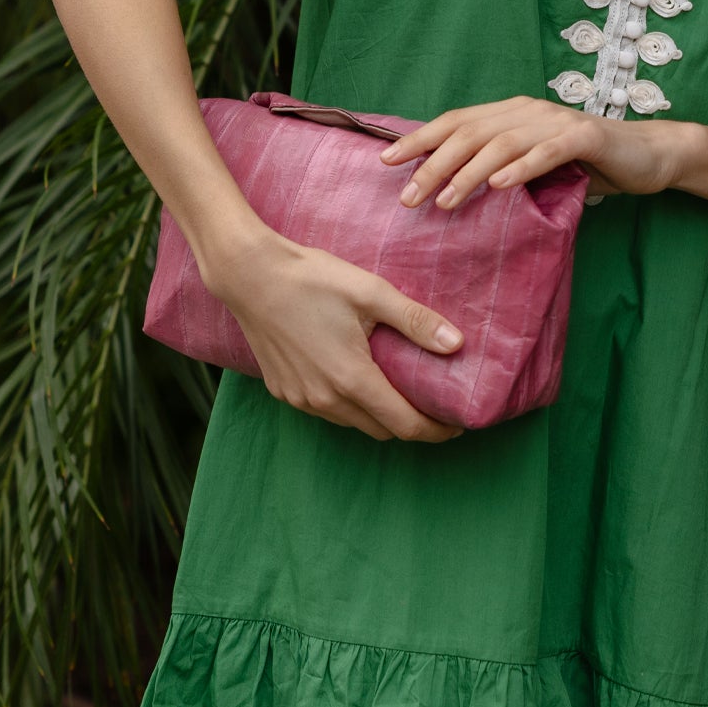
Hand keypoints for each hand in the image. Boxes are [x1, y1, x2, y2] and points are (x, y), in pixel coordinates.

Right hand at [203, 226, 465, 443]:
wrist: (249, 275)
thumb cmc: (312, 279)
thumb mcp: (371, 292)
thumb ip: (415, 321)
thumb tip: (458, 345)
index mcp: (352, 379)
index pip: (405, 425)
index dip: (436, 431)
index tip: (457, 427)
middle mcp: (325, 399)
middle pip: (382, 430)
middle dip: (412, 425)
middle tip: (433, 406)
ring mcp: (301, 398)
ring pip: (353, 423)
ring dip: (378, 416)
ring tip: (398, 392)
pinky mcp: (283, 391)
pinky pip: (326, 411)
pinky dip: (348, 405)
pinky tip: (356, 379)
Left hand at [378, 95, 691, 208]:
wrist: (646, 156)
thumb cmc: (585, 165)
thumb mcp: (534, 166)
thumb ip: (499, 168)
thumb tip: (448, 188)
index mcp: (511, 113)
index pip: (456, 122)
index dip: (419, 138)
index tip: (386, 161)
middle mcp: (528, 111)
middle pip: (469, 133)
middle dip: (433, 163)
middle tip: (408, 196)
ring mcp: (556, 121)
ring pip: (502, 143)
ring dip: (469, 173)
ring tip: (445, 201)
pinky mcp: (585, 136)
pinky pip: (546, 152)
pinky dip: (520, 168)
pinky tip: (498, 186)